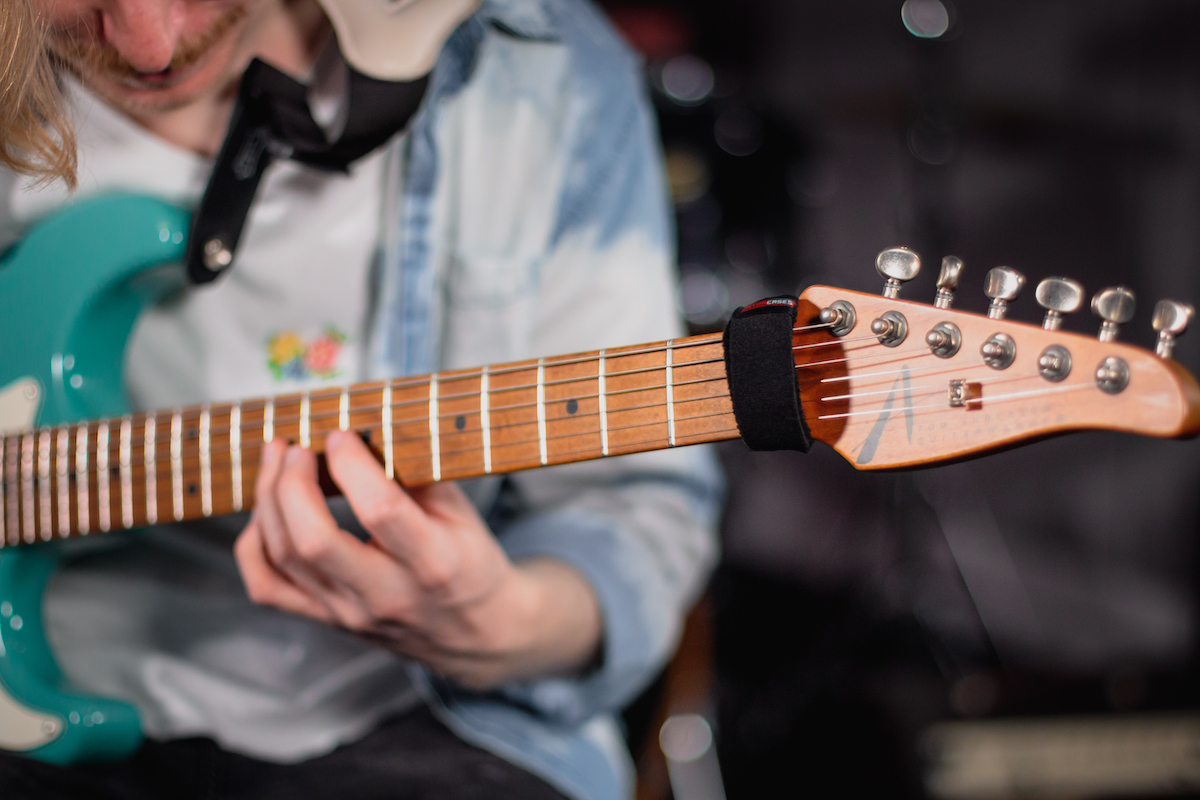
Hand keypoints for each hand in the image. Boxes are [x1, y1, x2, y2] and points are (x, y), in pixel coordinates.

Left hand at [234, 431, 601, 688]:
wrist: (476, 632)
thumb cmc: (469, 563)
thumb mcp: (463, 513)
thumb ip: (418, 472)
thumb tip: (367, 428)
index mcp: (433, 563)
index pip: (380, 511)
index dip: (351, 465)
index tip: (341, 435)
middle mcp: (386, 595)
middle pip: (313, 541)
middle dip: (291, 482)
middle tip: (296, 447)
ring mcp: (350, 614)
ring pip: (283, 558)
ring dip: (269, 500)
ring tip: (277, 461)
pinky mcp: (327, 621)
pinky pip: (268, 587)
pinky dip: (253, 545)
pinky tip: (266, 514)